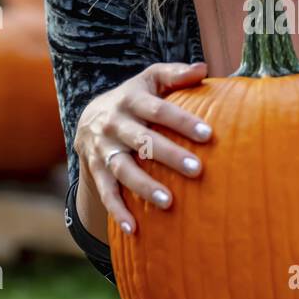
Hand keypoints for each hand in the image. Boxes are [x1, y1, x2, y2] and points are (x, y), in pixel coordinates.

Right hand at [74, 60, 211, 233]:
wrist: (89, 119)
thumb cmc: (135, 98)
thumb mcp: (150, 80)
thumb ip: (175, 74)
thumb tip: (204, 68)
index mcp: (132, 100)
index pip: (159, 110)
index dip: (182, 121)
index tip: (208, 134)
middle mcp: (114, 124)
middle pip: (143, 141)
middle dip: (169, 156)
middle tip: (197, 169)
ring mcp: (103, 149)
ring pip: (123, 170)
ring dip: (145, 187)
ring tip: (169, 203)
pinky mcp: (96, 171)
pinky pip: (106, 193)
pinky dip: (118, 212)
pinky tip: (135, 231)